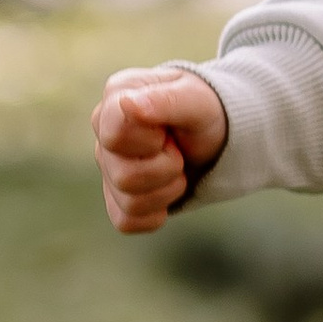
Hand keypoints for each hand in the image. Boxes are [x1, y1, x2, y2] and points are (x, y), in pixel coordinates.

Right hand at [92, 64, 227, 234]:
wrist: (219, 134)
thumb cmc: (205, 110)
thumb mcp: (197, 100)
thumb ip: (164, 100)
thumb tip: (127, 104)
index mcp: (116, 100)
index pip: (114, 136)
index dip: (151, 141)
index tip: (168, 131)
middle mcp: (103, 134)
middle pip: (123, 176)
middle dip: (166, 167)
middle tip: (178, 148)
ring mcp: (107, 168)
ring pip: (129, 202)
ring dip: (168, 189)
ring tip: (178, 166)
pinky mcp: (116, 197)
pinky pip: (127, 221)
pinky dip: (156, 212)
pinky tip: (167, 190)